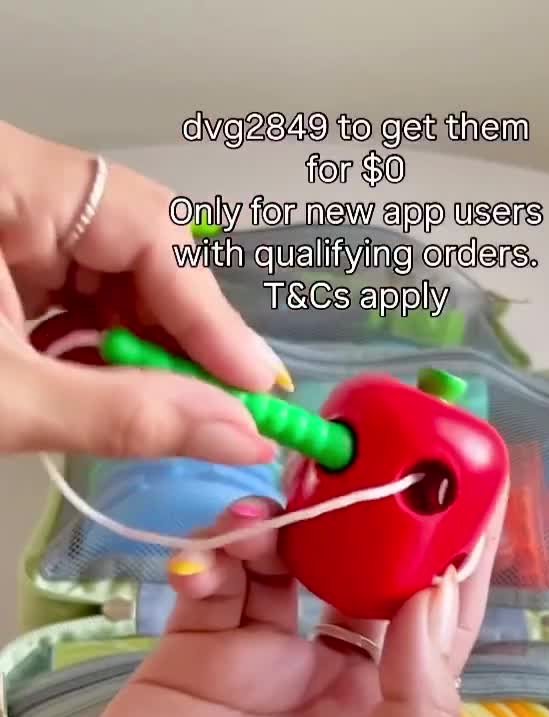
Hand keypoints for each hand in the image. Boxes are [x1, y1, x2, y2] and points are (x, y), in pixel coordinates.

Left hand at [0, 121, 286, 459]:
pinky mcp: (3, 263)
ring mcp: (9, 223)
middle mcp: (19, 187)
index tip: (255, 386)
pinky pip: (76, 294)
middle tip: (229, 401)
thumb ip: (121, 416)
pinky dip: (103, 349)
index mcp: (12, 182)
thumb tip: (238, 435)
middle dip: (184, 332)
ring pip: (113, 274)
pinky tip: (124, 389)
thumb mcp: (8, 399)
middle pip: (139, 247)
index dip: (209, 316)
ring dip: (149, 347)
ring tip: (179, 407)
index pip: (148, 229)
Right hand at [34, 494, 505, 716]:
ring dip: (299, 523)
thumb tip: (436, 594)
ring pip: (292, 564)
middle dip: (377, 519)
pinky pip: (220, 580)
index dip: (459, 557)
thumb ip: (419, 701)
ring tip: (298, 489)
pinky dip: (227, 547)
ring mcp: (262, 662)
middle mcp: (334, 680)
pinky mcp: (194, 652)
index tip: (476, 483)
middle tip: (378, 456)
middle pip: (366, 578)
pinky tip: (236, 535)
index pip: (439, 624)